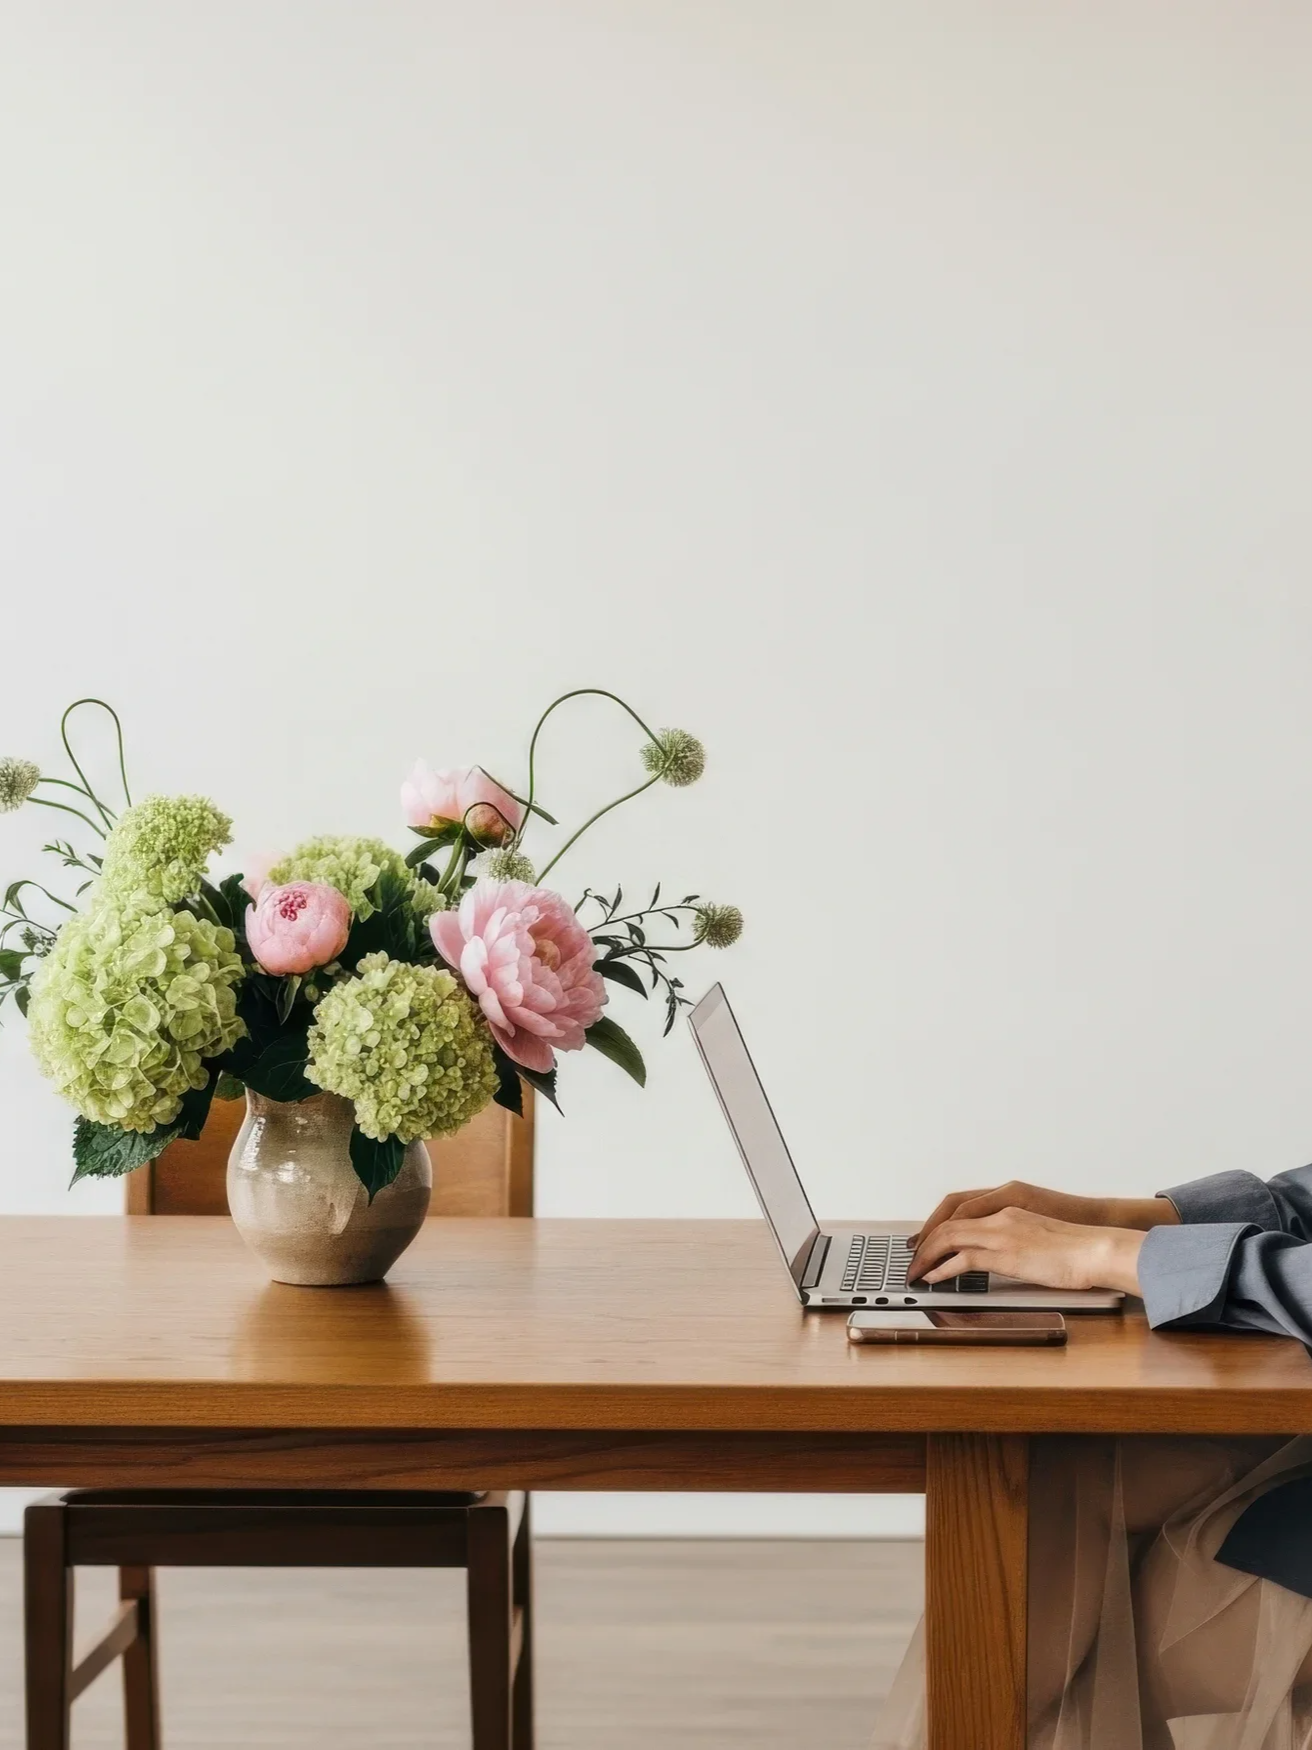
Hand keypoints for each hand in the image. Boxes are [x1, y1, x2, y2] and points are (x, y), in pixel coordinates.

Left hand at [907, 1205, 1145, 1294]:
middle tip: (912, 1258)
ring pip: (949, 1237)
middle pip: (948, 1220)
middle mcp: (1001, 1214)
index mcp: (1009, 1204)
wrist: (1096, 1249)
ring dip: (927, 1255)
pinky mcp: (1006, 1254)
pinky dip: (943, 1269)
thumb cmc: (1077, 1246)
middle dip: (924, 1240)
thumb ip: (1016, 1233)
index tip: (924, 1238)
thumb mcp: (1039, 1232)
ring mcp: (1002, 1232)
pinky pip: (963, 1259)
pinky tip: (934, 1278)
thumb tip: (1002, 1251)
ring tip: (916, 1271)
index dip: (937, 1223)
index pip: (960, 1207)